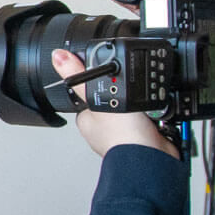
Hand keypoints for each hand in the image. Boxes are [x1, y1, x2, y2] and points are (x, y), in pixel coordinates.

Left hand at [52, 50, 176, 158]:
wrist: (151, 157)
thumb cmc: (122, 136)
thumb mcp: (98, 96)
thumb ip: (81, 77)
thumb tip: (58, 56)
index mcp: (87, 120)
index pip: (89, 93)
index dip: (100, 82)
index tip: (112, 78)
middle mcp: (104, 130)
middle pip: (114, 99)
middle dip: (126, 96)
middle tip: (131, 97)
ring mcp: (125, 134)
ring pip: (134, 109)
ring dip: (142, 106)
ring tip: (144, 109)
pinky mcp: (144, 137)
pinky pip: (151, 118)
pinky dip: (155, 115)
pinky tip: (155, 116)